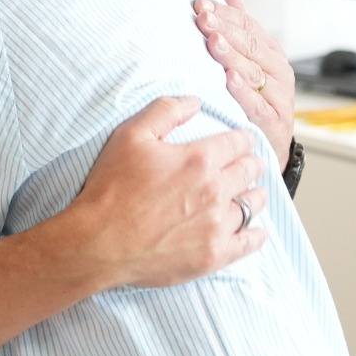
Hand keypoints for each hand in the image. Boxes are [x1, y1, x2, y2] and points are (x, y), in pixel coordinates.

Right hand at [67, 96, 266, 289]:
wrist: (98, 242)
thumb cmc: (111, 188)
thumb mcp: (131, 135)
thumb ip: (166, 111)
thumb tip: (195, 101)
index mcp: (199, 159)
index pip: (238, 142)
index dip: (241, 139)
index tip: (240, 141)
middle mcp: (215, 190)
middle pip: (250, 171)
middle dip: (250, 164)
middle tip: (247, 165)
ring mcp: (216, 225)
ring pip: (252, 204)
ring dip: (254, 195)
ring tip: (250, 193)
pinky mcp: (213, 255)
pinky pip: (249, 243)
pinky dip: (256, 234)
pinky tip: (256, 230)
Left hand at [194, 0, 294, 165]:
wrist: (270, 143)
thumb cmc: (255, 96)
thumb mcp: (247, 56)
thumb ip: (238, 22)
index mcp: (271, 51)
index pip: (248, 25)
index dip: (225, 13)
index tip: (200, 5)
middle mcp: (278, 72)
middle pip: (251, 46)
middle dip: (225, 30)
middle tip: (203, 19)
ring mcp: (279, 97)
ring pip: (254, 72)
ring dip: (233, 56)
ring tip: (214, 43)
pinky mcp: (274, 123)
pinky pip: (258, 106)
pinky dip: (244, 93)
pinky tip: (229, 81)